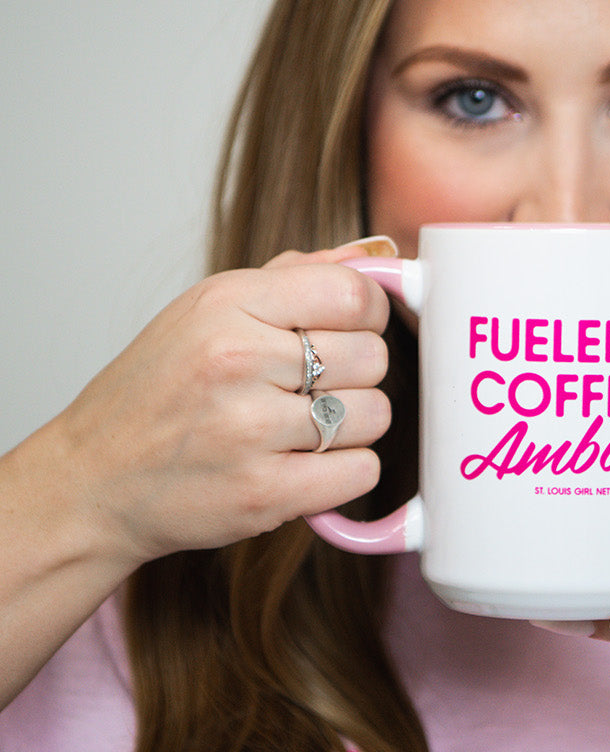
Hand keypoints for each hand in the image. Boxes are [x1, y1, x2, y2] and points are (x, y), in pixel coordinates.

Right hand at [28, 241, 396, 571]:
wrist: (93, 481)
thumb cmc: (153, 394)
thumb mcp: (206, 310)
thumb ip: (292, 278)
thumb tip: (372, 257)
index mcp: (227, 304)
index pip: (354, 294)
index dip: (369, 312)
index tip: (353, 328)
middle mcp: (238, 360)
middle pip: (372, 356)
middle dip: (356, 374)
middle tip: (311, 387)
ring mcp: (250, 430)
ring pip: (374, 415)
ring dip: (351, 426)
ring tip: (301, 428)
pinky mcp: (263, 493)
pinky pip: (361, 472)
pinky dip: (344, 473)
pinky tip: (305, 465)